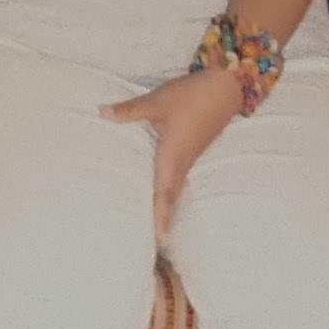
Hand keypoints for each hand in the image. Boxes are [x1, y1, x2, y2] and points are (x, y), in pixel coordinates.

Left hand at [100, 59, 244, 238]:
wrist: (226, 87)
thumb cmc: (191, 95)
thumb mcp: (157, 102)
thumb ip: (130, 111)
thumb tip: (102, 113)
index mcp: (172, 156)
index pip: (163, 192)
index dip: (160, 215)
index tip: (158, 238)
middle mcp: (182, 161)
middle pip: (170, 196)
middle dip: (162, 217)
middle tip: (155, 241)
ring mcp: (190, 156)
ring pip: (176, 186)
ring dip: (166, 204)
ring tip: (156, 222)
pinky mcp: (193, 148)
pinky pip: (180, 175)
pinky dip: (171, 188)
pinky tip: (163, 188)